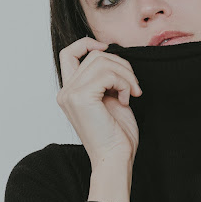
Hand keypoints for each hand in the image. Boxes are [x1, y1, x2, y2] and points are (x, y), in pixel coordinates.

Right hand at [56, 36, 142, 168]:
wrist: (115, 158)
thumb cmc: (116, 134)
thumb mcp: (110, 99)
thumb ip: (106, 78)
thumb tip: (114, 55)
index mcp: (70, 91)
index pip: (68, 53)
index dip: (88, 43)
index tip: (108, 48)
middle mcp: (65, 91)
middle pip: (95, 55)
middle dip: (122, 65)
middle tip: (135, 86)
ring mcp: (70, 94)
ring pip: (103, 61)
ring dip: (126, 75)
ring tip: (132, 93)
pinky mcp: (81, 97)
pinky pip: (108, 74)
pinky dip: (124, 83)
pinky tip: (126, 100)